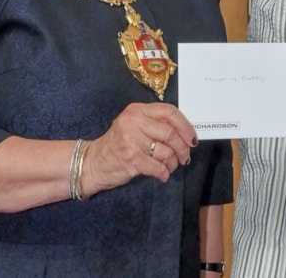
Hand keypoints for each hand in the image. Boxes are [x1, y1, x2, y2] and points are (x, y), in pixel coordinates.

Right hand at [82, 102, 197, 194]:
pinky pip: (158, 167)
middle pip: (171, 133)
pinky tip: (161, 174)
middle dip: (183, 148)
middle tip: (185, 157)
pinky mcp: (132, 159)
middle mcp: (133, 122)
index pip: (169, 112)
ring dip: (173, 163)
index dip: (185, 126)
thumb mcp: (133, 125)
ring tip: (170, 166)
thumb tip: (185, 133)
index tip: (192, 138)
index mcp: (137, 110)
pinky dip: (164, 173)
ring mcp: (132, 141)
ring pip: (167, 152)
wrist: (93, 163)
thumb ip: (154, 124)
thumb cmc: (117, 145)